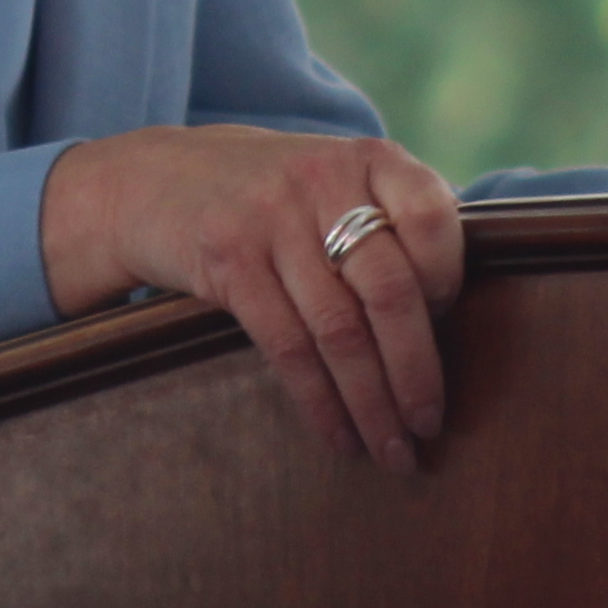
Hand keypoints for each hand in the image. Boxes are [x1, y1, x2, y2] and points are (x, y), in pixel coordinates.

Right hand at [40, 125, 469, 468]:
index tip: (449, 330)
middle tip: (428, 427)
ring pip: (339, 331)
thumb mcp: (332, 182)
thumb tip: (450, 320)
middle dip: (415, 372)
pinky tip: (337, 434)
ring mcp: (271, 216)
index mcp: (368, 158)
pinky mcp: (227, 257)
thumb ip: (389, 224)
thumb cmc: (271, 197)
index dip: (448, 283)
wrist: (156, 180)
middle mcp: (323, 180)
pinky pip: (288, 346)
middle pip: (388, 290)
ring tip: (391, 449)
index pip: (434, 221)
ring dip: (371, 403)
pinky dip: (319, 401)